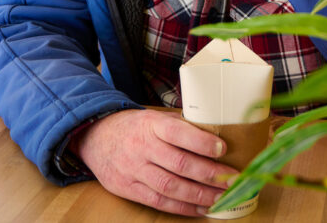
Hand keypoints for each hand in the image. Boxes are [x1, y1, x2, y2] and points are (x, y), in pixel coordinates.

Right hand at [70, 109, 236, 216]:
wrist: (94, 136)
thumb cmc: (134, 127)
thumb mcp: (153, 117)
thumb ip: (179, 127)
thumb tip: (216, 137)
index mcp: (151, 125)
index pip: (178, 133)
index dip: (201, 142)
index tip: (223, 150)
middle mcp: (142, 147)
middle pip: (179, 164)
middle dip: (209, 174)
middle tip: (232, 180)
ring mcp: (134, 170)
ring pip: (171, 186)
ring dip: (200, 195)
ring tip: (221, 197)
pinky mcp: (128, 188)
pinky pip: (159, 201)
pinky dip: (182, 207)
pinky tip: (201, 208)